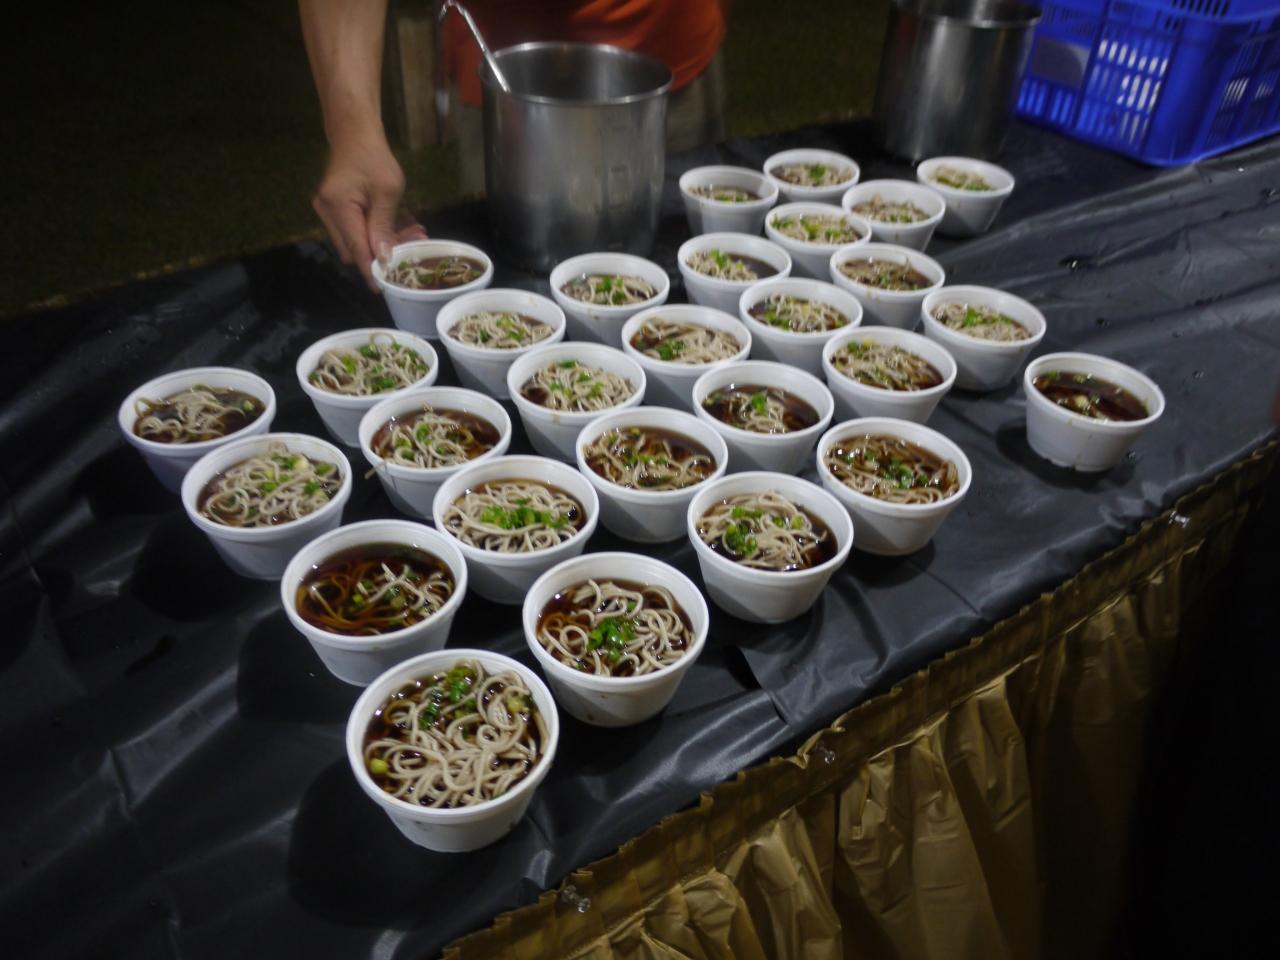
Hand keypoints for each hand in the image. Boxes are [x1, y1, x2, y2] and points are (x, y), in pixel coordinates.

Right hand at [312, 135, 426, 290]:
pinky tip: (398, 226)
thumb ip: (384, 226)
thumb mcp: (388, 191)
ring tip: (412, 233)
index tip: (383, 287)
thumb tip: (383, 258)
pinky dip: (374, 231)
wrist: (354, 133)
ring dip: (381, 242)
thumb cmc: (374, 158)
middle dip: (380, 253)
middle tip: (412, 248)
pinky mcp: (334, 208)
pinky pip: (354, 229)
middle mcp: (327, 212)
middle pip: (353, 249)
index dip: (370, 269)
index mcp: (339, 207)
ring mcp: (327, 211)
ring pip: (355, 241)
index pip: (355, 248)